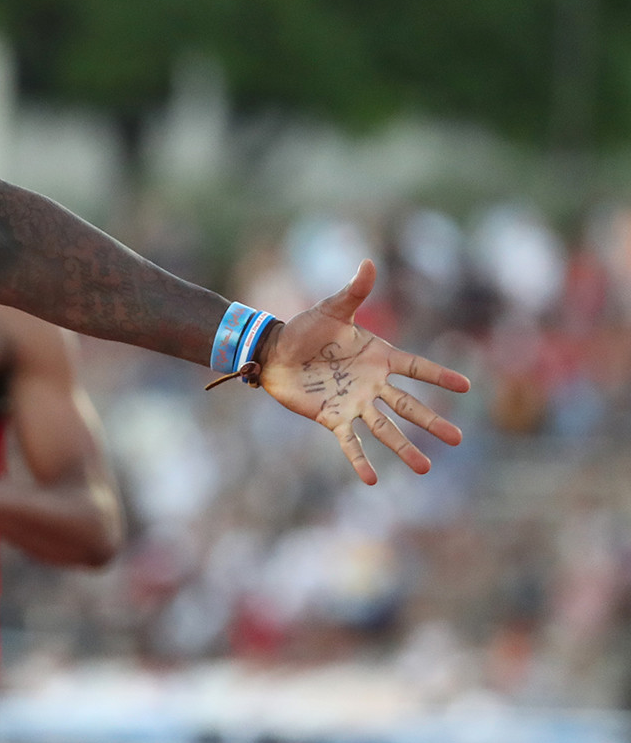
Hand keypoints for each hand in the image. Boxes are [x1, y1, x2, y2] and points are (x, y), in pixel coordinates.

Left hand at [260, 260, 469, 484]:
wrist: (275, 351)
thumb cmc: (305, 328)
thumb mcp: (332, 309)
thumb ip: (354, 292)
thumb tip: (368, 262)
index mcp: (379, 356)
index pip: (417, 367)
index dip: (439, 376)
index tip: (466, 387)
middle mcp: (372, 384)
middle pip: (408, 405)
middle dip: (432, 421)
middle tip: (458, 439)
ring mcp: (354, 403)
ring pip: (385, 429)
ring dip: (405, 448)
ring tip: (427, 468)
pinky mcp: (332, 418)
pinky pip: (349, 442)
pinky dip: (359, 460)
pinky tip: (372, 480)